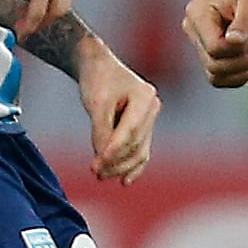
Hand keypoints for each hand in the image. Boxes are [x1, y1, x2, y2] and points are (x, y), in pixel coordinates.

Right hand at [0, 0, 70, 34]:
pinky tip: (20, 29)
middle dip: (46, 18)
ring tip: (24, 30)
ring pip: (54, 11)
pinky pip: (38, 10)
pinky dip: (31, 23)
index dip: (46, 0)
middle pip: (62, 3)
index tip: (26, 2)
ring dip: (39, 24)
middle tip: (29, 25)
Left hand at [77, 39, 161, 184]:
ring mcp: (150, 118)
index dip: (114, 150)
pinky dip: (132, 165)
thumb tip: (102, 158)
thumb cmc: (97, 80)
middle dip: (115, 160)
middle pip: (135, 143)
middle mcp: (152, 107)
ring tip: (101, 176)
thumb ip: (100, 130)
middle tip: (95, 172)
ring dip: (121, 166)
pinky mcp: (143, 127)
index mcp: (145, 96)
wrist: (98, 66)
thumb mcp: (95, 103)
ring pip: (139, 150)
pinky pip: (141, 150)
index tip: (97, 164)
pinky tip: (124, 180)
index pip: (130, 130)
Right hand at [181, 0, 247, 88]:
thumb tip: (232, 41)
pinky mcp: (208, 53)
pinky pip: (219, 79)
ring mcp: (199, 43)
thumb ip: (243, 25)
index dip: (237, 49)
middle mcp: (193, 29)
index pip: (214, 48)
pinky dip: (238, 76)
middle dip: (241, 60)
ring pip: (215, 76)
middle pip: (214, 65)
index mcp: (197, 13)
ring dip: (241, 70)